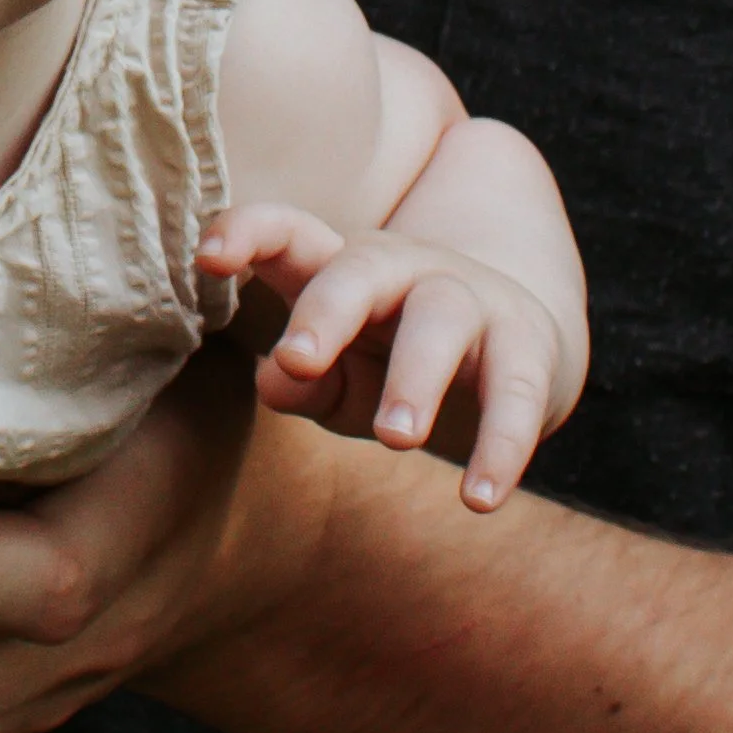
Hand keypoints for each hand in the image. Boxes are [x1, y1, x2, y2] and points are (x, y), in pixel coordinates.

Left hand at [196, 201, 573, 509]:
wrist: (516, 341)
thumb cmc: (394, 362)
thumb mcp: (340, 375)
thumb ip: (304, 382)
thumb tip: (273, 380)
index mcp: (341, 268)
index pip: (289, 233)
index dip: (248, 234)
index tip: (206, 257)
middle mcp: (403, 269)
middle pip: (363, 266)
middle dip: (328, 310)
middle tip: (298, 361)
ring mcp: (469, 299)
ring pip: (441, 321)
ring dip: (416, 378)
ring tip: (395, 441)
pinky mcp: (526, 348)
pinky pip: (516, 393)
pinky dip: (501, 446)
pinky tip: (479, 500)